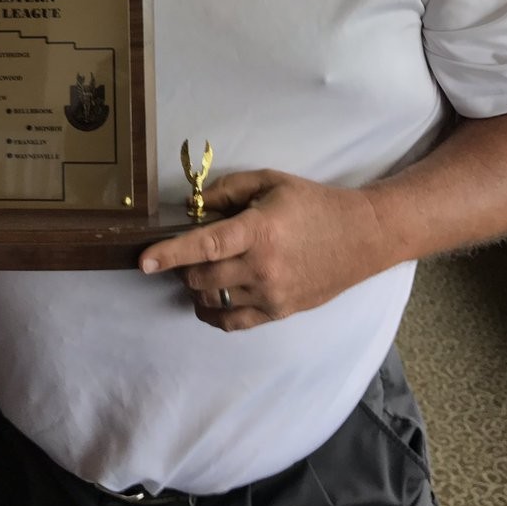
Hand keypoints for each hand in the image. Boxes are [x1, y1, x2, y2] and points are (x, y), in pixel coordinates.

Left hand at [139, 170, 386, 330]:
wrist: (363, 236)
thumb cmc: (314, 204)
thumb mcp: (271, 182)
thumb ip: (229, 190)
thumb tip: (192, 204)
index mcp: (259, 230)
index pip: (205, 245)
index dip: (171, 253)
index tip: (143, 261)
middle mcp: (262, 267)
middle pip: (201, 277)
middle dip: (183, 267)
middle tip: (188, 252)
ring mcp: (271, 294)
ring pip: (212, 300)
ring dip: (196, 287)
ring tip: (202, 271)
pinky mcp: (280, 312)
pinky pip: (232, 323)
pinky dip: (212, 313)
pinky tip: (209, 300)